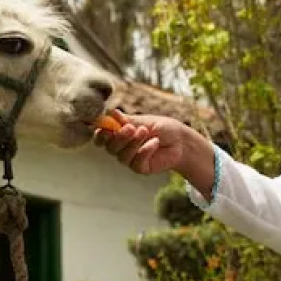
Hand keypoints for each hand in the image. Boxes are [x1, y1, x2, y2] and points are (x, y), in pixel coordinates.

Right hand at [93, 114, 207, 183]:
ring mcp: (130, 159)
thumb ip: (125, 120)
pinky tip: (155, 143)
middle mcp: (121, 147)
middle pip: (109, 147)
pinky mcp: (140, 168)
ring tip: (145, 132)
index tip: (105, 127)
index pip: (101, 137)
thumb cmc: (161, 127)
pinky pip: (136, 162)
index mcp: (118, 134)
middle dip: (119, 137)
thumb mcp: (142, 120)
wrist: (180, 140)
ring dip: (133, 143)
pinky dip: (145, 151)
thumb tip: (110, 112)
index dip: (99, 134)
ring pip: (121, 155)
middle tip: (131, 128)